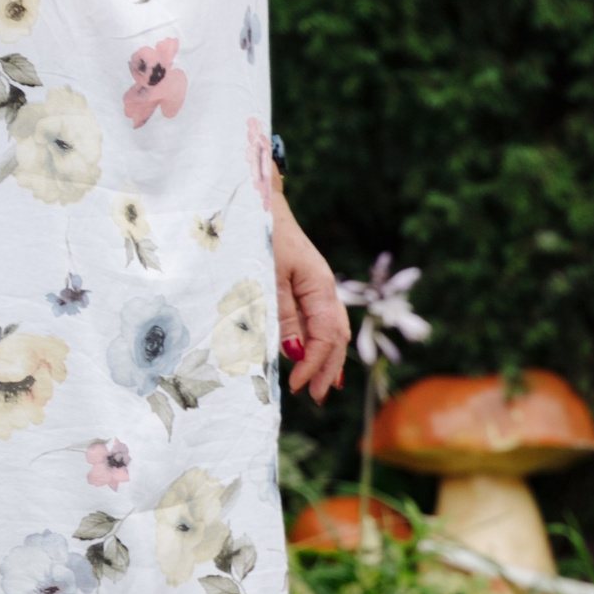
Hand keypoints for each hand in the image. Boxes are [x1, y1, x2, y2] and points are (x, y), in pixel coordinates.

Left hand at [269, 193, 346, 402]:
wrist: (257, 196)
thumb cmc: (257, 231)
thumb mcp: (265, 275)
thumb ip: (279, 314)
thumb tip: (293, 352)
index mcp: (319, 286)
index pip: (325, 337)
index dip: (314, 365)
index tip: (299, 388)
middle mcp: (324, 288)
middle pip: (336, 337)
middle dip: (328, 369)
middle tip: (316, 396)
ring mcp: (317, 285)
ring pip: (331, 329)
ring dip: (327, 358)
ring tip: (322, 384)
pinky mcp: (306, 282)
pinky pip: (320, 319)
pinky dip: (319, 341)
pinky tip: (312, 353)